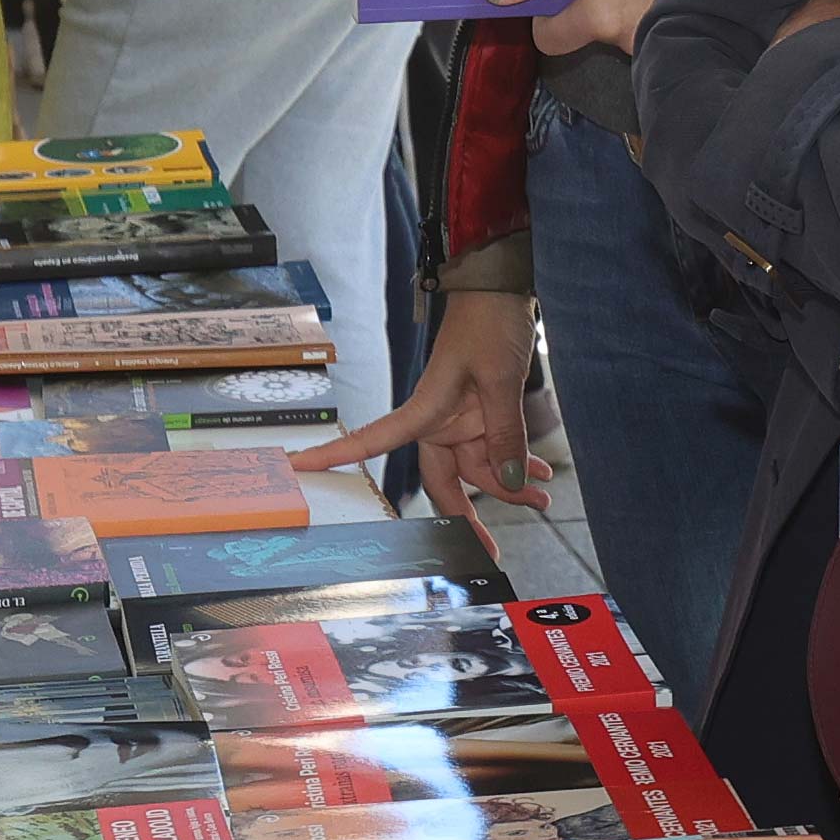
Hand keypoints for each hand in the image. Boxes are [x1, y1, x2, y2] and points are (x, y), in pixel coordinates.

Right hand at [292, 289, 550, 519]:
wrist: (507, 289)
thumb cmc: (490, 323)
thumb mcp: (500, 380)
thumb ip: (505, 434)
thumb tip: (505, 483)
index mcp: (426, 409)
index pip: (374, 440)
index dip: (335, 457)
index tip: (296, 467)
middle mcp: (438, 420)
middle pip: (444, 480)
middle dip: (470, 514)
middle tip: (492, 550)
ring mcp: (461, 418)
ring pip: (478, 468)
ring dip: (509, 484)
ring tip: (544, 497)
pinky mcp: (482, 412)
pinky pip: (494, 449)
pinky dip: (516, 462)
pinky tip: (540, 475)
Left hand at [495, 0, 701, 57]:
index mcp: (602, 15)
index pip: (548, 38)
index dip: (547, 11)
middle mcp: (630, 40)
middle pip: (586, 32)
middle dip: (589, 0)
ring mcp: (659, 42)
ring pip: (617, 29)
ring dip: (620, 0)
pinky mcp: (683, 36)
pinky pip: (646, 27)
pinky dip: (645, 4)